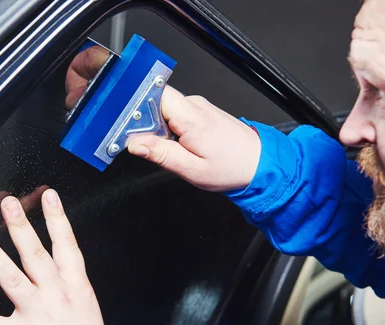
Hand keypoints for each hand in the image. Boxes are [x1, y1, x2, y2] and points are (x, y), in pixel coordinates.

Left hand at [0, 189, 111, 324]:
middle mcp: (55, 293)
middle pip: (35, 253)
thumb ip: (69, 282)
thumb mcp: (86, 303)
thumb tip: (60, 263)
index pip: (66, 243)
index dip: (57, 217)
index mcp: (74, 284)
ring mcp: (36, 312)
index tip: (48, 196)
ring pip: (12, 278)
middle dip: (21, 226)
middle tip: (8, 204)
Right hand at [65, 44, 260, 191]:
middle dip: (142, 122)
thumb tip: (134, 144)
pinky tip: (172, 145)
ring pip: (163, 109)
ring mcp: (198, 107)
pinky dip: (167, 128)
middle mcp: (194, 105)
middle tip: (141, 144)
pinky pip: (174, 114)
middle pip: (154, 102)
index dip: (134, 108)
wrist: (261, 165)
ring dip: (155, 127)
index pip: (153, 96)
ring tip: (160, 148)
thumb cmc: (232, 168)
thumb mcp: (191, 169)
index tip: (124, 126)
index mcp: (191, 117)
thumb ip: (160, 154)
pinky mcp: (200, 113)